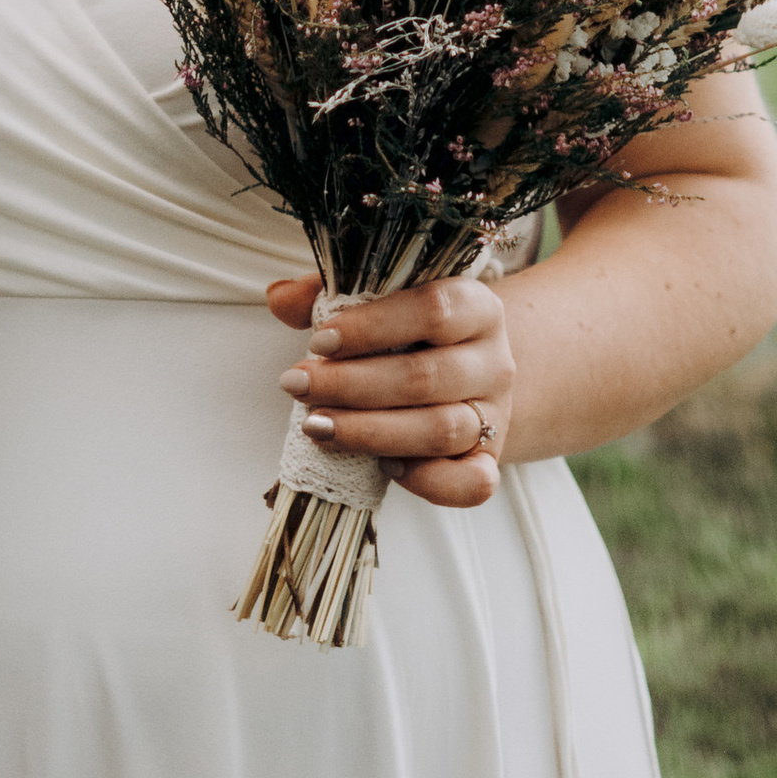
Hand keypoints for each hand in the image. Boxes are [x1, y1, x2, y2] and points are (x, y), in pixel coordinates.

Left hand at [266, 271, 513, 510]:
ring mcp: (496, 414)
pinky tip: (383, 466)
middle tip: (297, 385)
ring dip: (372, 432)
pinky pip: (471, 484)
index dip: (373, 327)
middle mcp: (494, 360)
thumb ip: (330, 294)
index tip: (319, 341)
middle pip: (428, 376)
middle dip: (352, 385)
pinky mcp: (490, 461)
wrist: (470, 373)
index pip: (434, 309)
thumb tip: (280, 297)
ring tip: (317, 426)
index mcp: (476, 306)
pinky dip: (426, 480)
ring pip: (442, 429)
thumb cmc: (413, 334)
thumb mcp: (379, 303)